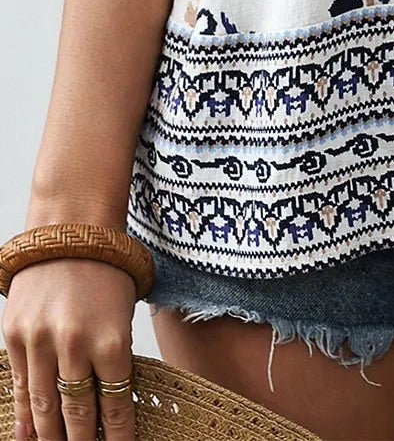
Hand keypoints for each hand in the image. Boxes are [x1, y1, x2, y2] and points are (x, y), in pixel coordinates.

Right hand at [2, 260, 137, 440]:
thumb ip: (115, 360)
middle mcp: (75, 345)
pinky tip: (28, 436)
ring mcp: (41, 342)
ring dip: (52, 437)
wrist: (71, 228)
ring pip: (45, 406)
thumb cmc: (107, 271)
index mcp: (112, 340)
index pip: (116, 406)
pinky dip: (24, 415)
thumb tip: (106, 409)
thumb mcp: (123, 315)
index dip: (118, 436)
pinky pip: (20, 386)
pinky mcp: (16, 336)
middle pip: (78, 414)